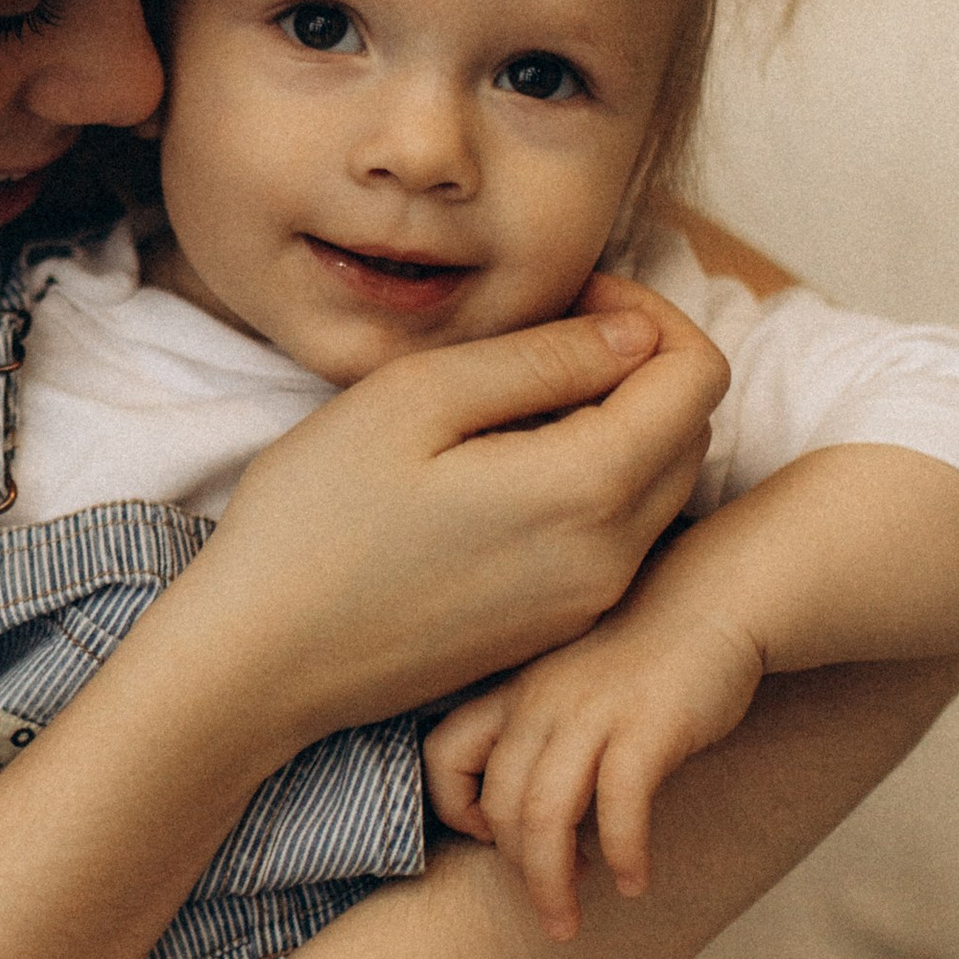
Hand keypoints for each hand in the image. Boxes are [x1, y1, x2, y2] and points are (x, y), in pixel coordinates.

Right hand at [185, 274, 726, 756]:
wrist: (260, 660)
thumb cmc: (315, 519)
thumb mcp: (416, 399)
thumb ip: (540, 358)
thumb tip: (631, 333)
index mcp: (589, 490)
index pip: (698, 375)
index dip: (649, 313)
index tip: (572, 298)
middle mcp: (611, 558)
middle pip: (691, 431)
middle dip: (642, 366)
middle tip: (546, 337)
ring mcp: (585, 603)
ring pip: (658, 486)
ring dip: (618, 424)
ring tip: (516, 401)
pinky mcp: (553, 629)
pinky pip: (614, 537)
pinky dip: (590, 484)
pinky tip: (499, 470)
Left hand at [423, 597, 767, 937]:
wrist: (711, 605)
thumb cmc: (639, 664)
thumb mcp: (568, 692)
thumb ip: (541, 743)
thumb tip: (530, 829)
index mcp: (514, 696)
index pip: (441, 755)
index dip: (454, 809)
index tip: (495, 840)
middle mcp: (542, 703)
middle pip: (499, 804)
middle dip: (518, 872)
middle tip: (553, 906)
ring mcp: (593, 713)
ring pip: (545, 815)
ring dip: (553, 883)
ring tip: (569, 922)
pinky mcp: (649, 726)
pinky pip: (620, 804)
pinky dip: (624, 854)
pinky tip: (635, 882)